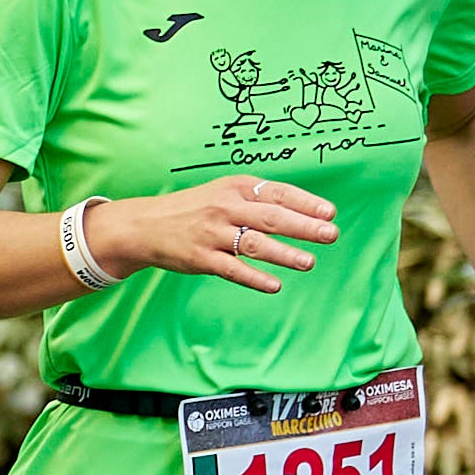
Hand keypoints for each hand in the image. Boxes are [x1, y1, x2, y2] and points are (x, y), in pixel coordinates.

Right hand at [88, 176, 337, 292]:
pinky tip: (275, 285)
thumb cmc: (193, 209)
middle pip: (271, 217)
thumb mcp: (223, 193)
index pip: (278, 193)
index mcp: (235, 188)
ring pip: (255, 244)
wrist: (144, 225)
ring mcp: (212, 234)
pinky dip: (255, 278)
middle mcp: (225, 208)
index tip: (329, 213)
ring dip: (284, 254)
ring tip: (308, 262)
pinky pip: (232, 269)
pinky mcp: (200, 258)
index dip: (305, 203)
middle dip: (303, 226)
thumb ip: (258, 201)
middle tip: (330, 235)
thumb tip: (305, 214)